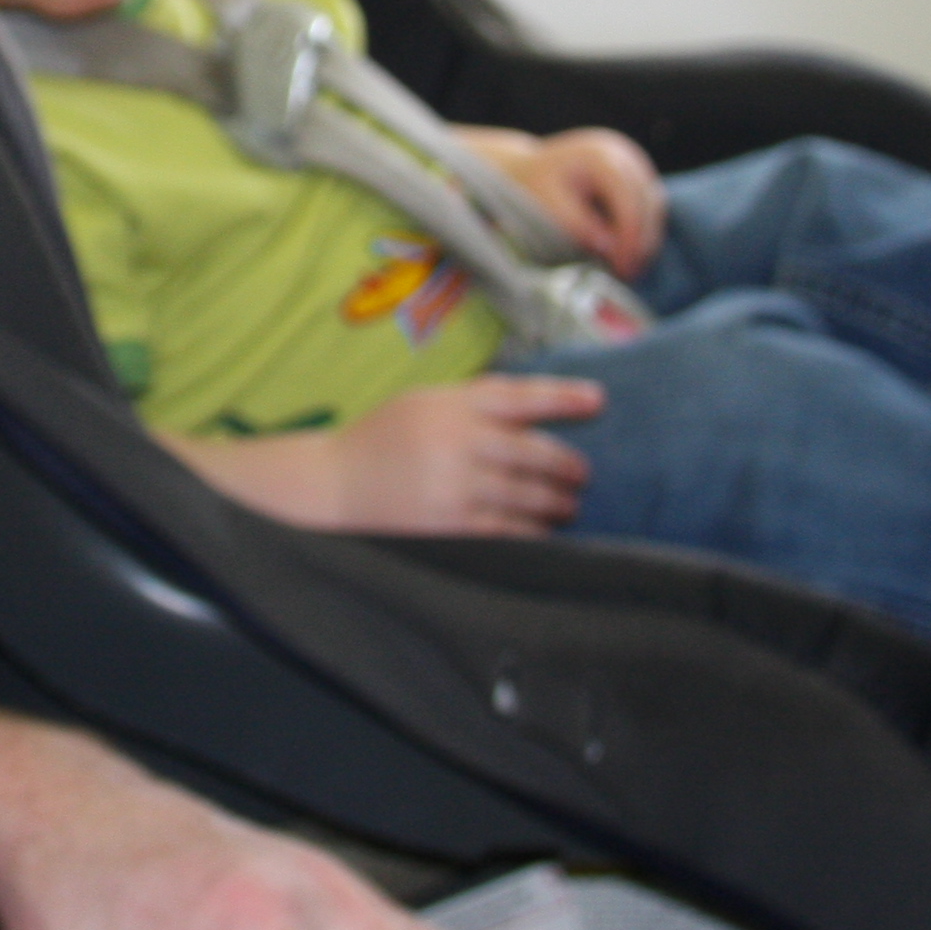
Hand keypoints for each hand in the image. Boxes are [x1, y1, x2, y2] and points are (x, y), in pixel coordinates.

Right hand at [321, 376, 599, 534]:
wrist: (332, 486)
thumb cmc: (383, 441)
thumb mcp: (423, 404)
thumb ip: (474, 405)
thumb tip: (537, 414)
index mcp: (451, 404)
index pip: (520, 396)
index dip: (563, 398)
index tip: (598, 400)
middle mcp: (455, 440)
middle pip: (532, 451)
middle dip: (566, 465)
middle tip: (583, 474)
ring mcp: (453, 484)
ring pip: (526, 494)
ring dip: (555, 502)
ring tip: (568, 506)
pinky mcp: (449, 524)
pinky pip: (506, 530)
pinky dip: (531, 533)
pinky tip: (544, 534)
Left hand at [459, 126, 665, 276]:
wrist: (527, 170)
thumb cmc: (533, 187)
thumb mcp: (548, 205)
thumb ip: (577, 224)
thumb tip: (608, 247)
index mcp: (600, 154)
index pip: (628, 198)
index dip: (629, 236)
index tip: (621, 267)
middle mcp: (622, 152)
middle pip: (647, 201)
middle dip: (641, 241)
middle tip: (628, 274)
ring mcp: (631, 161)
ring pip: (653, 205)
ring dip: (646, 238)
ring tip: (629, 269)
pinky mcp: (634, 175)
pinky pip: (648, 205)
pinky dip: (642, 230)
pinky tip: (628, 254)